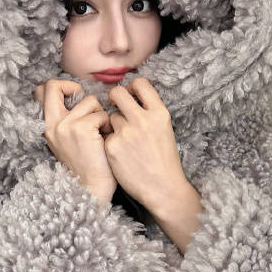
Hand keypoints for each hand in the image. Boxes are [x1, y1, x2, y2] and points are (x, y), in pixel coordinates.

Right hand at [33, 80, 116, 203]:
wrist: (91, 189)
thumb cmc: (86, 166)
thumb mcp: (66, 141)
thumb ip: (66, 120)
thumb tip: (78, 96)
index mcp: (46, 127)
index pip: (41, 91)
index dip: (59, 87)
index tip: (74, 99)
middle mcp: (51, 124)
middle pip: (53, 84)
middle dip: (73, 86)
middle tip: (86, 105)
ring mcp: (65, 125)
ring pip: (89, 100)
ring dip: (100, 114)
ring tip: (101, 133)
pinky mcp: (81, 128)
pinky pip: (102, 114)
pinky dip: (108, 125)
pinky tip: (106, 140)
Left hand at [104, 77, 187, 210]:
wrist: (163, 187)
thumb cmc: (164, 159)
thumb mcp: (165, 129)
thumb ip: (150, 112)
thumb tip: (133, 97)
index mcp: (159, 113)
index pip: (141, 84)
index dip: (132, 87)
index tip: (130, 95)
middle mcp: (142, 119)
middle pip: (117, 93)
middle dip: (114, 98)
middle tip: (115, 106)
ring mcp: (126, 133)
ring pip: (110, 116)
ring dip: (114, 124)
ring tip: (126, 141)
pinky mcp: (112, 146)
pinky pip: (106, 135)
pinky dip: (111, 142)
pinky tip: (121, 154)